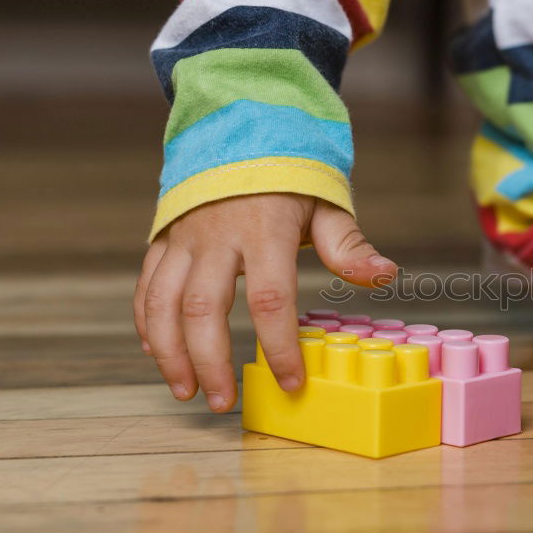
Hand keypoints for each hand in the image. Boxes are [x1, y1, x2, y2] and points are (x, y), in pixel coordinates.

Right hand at [133, 194, 396, 412]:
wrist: (242, 129)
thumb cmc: (291, 175)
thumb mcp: (327, 204)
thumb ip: (349, 245)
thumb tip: (384, 274)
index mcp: (265, 230)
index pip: (270, 300)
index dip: (279, 347)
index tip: (290, 383)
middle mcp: (217, 236)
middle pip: (203, 310)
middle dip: (211, 363)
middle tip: (223, 404)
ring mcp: (184, 238)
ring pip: (163, 303)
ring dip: (171, 353)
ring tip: (186, 391)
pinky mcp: (163, 238)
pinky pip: (147, 286)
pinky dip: (147, 324)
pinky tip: (158, 354)